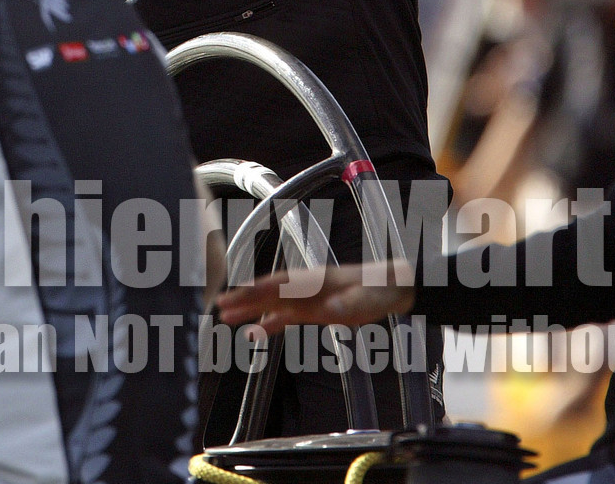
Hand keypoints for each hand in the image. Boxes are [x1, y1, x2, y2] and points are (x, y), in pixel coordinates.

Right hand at [215, 260, 415, 333]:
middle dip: (244, 298)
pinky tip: (256, 333)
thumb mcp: (368, 299)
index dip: (256, 291)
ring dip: (252, 310)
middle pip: (270, 292)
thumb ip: (348, 303)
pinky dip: (270, 323)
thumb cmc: (380, 290)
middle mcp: (307, 287)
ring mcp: (309, 297)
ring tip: (227, 318)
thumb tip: (328, 309)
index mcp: (316, 281)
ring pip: (274, 303)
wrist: (395, 287)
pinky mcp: (314, 309)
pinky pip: (287, 316)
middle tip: (219, 307)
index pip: (280, 285)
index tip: (236, 296)